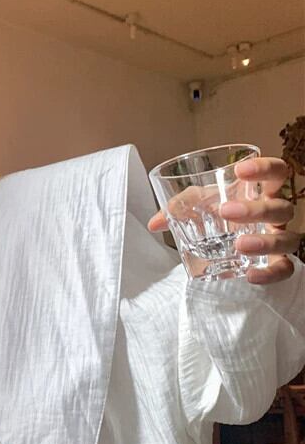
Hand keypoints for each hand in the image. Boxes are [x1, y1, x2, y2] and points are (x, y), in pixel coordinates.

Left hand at [147, 156, 300, 284]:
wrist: (223, 244)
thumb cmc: (216, 215)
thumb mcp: (198, 205)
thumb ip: (178, 207)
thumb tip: (154, 224)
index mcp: (260, 193)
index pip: (277, 172)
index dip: (264, 168)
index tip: (240, 171)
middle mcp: (275, 216)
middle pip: (282, 207)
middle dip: (256, 209)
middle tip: (225, 211)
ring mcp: (279, 239)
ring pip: (288, 239)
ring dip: (265, 241)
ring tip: (239, 244)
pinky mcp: (276, 263)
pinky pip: (285, 270)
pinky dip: (271, 274)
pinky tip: (251, 274)